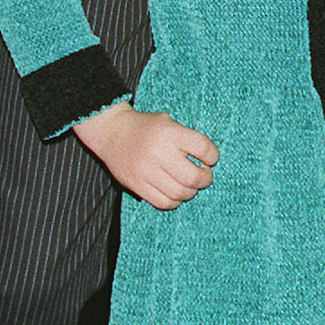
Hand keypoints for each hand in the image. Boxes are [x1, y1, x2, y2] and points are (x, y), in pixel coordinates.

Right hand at [74, 102, 217, 208]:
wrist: (111, 132)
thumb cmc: (145, 127)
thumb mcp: (167, 122)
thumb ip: (187, 138)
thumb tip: (208, 159)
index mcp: (170, 133)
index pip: (203, 148)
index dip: (212, 156)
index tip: (210, 158)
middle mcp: (159, 152)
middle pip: (194, 177)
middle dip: (205, 179)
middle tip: (204, 175)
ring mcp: (147, 171)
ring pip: (180, 193)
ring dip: (191, 192)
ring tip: (189, 185)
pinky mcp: (137, 186)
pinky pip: (163, 202)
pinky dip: (175, 201)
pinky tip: (175, 193)